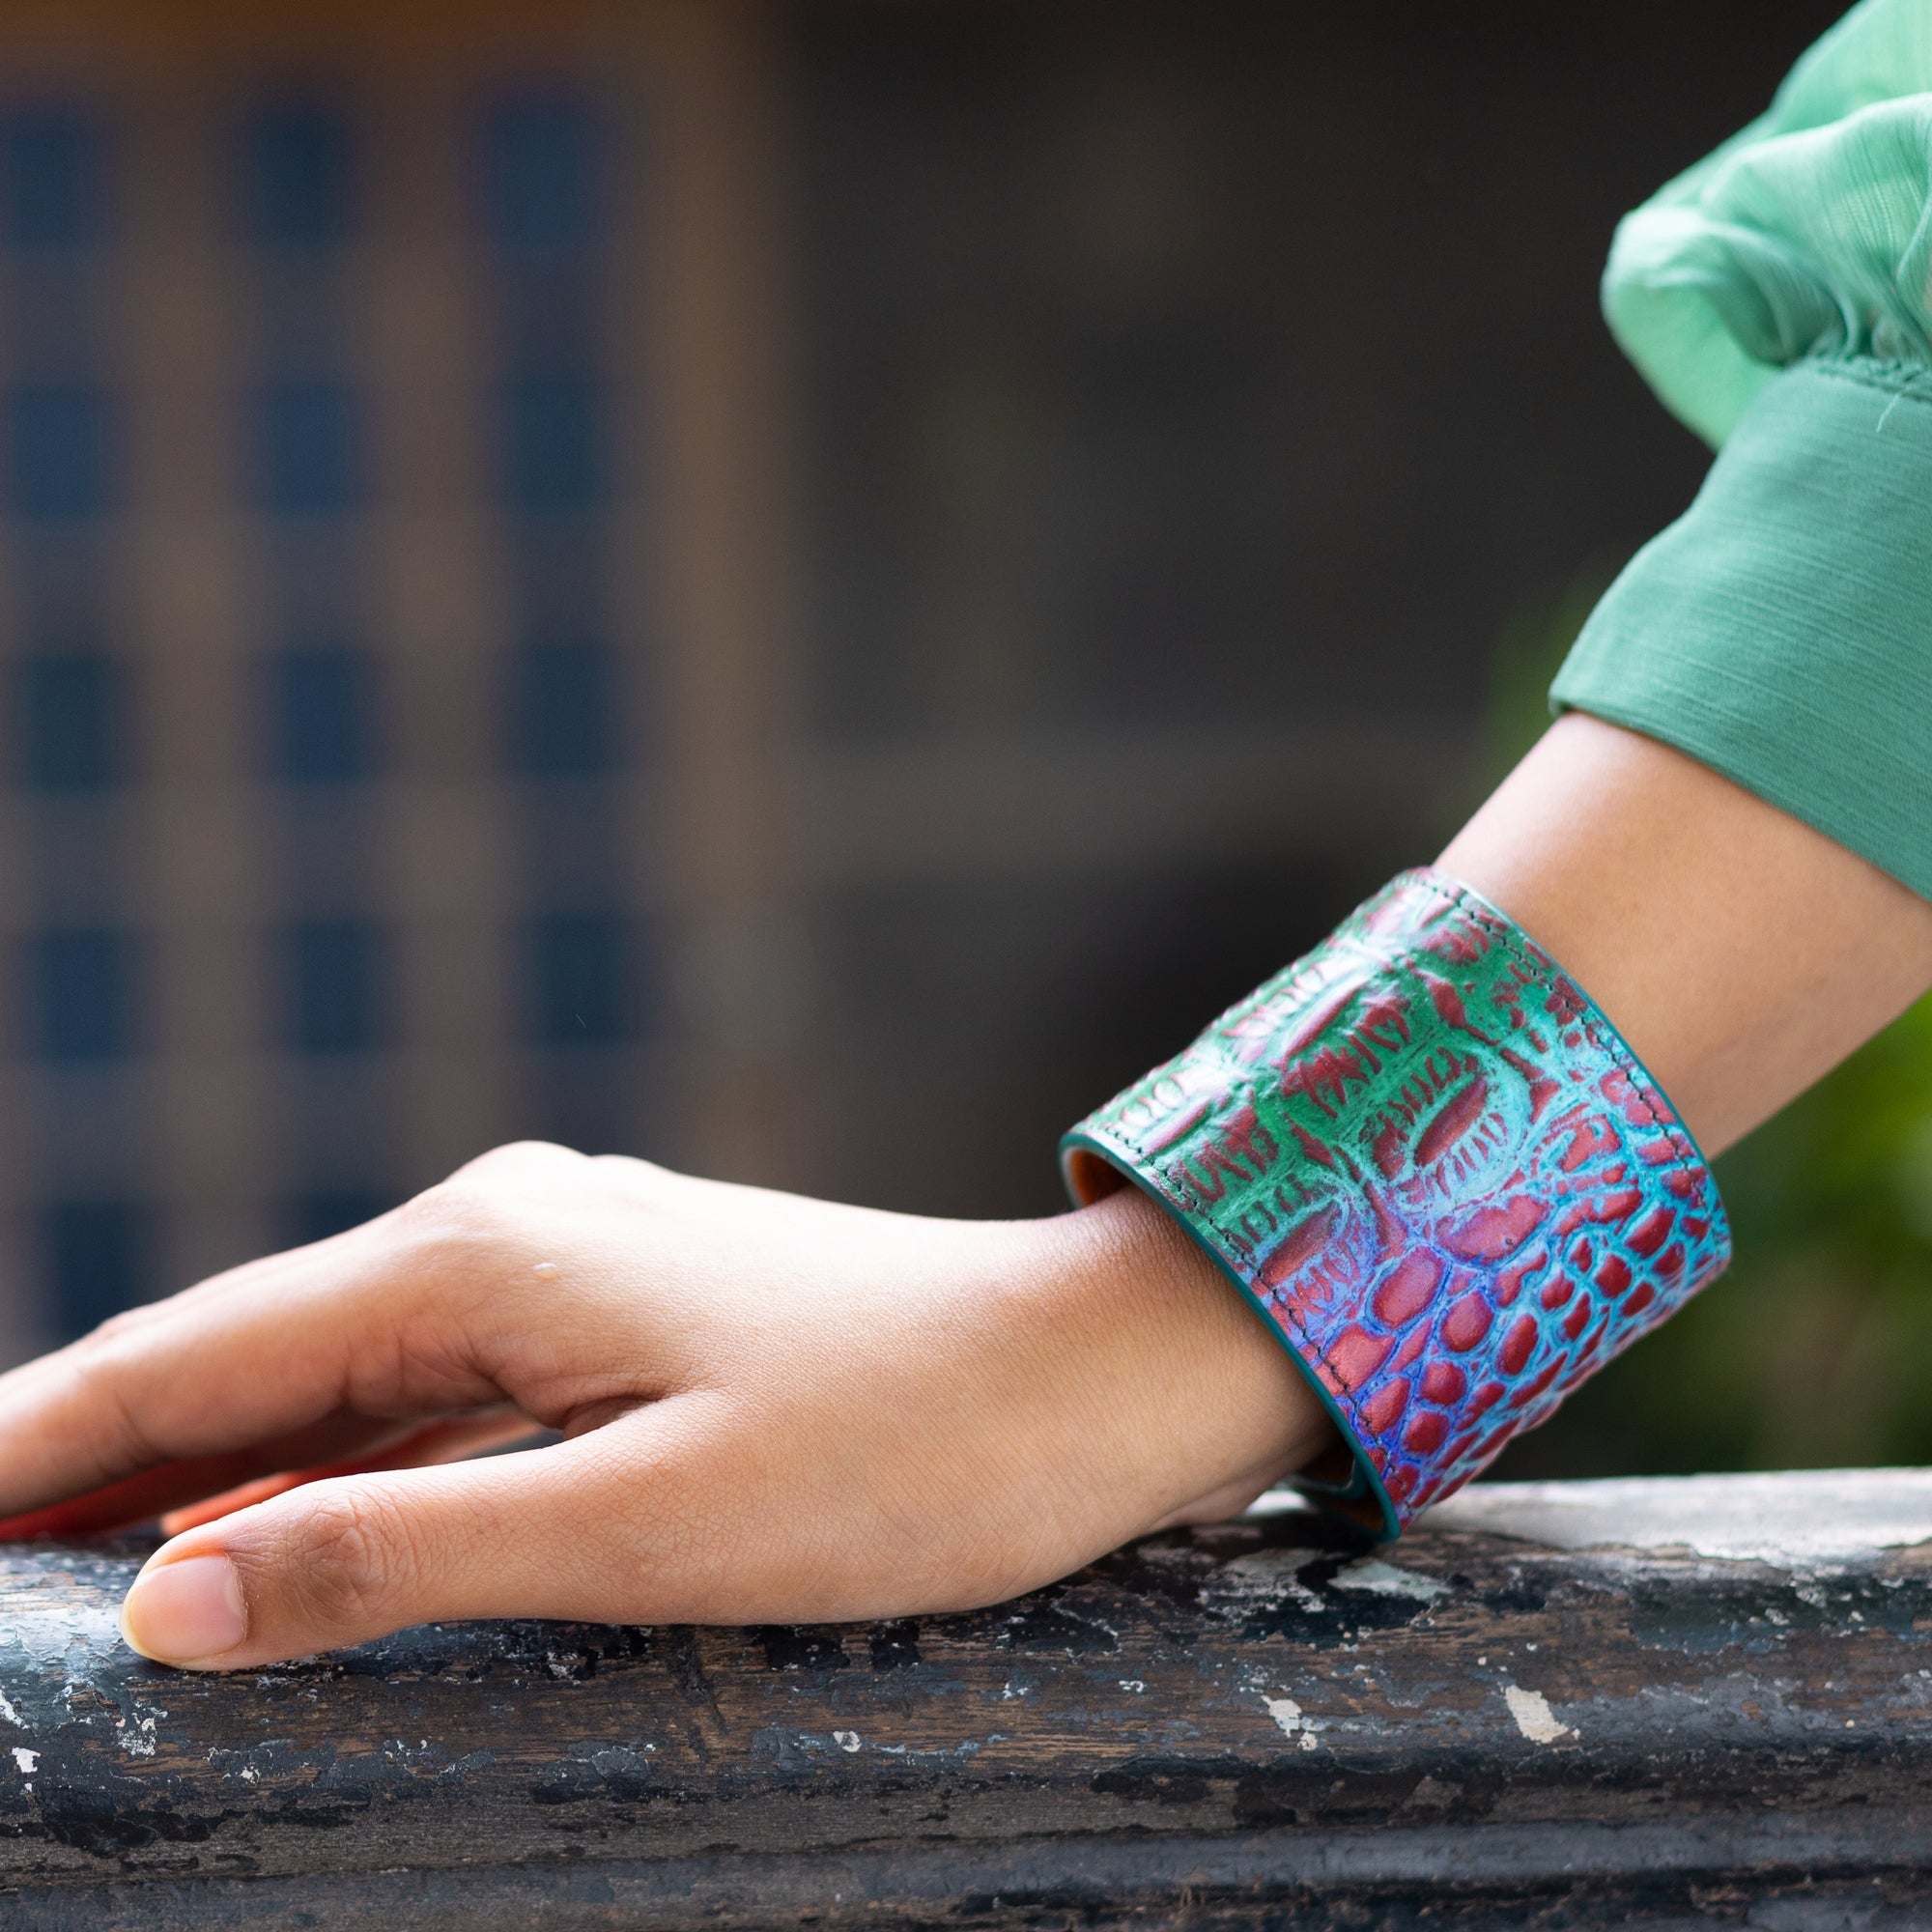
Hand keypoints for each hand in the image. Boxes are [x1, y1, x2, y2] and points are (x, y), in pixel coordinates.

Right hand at [0, 1144, 1328, 1668]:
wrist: (1082, 1375)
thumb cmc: (899, 1451)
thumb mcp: (645, 1532)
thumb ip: (399, 1555)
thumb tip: (166, 1599)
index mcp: (479, 1262)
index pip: (186, 1360)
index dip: (27, 1442)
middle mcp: (502, 1236)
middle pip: (241, 1359)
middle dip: (86, 1456)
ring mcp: (565, 1270)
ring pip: (333, 1382)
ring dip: (200, 1470)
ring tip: (72, 1566)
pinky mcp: (622, 1319)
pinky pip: (431, 1399)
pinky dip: (334, 1470)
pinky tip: (282, 1534)